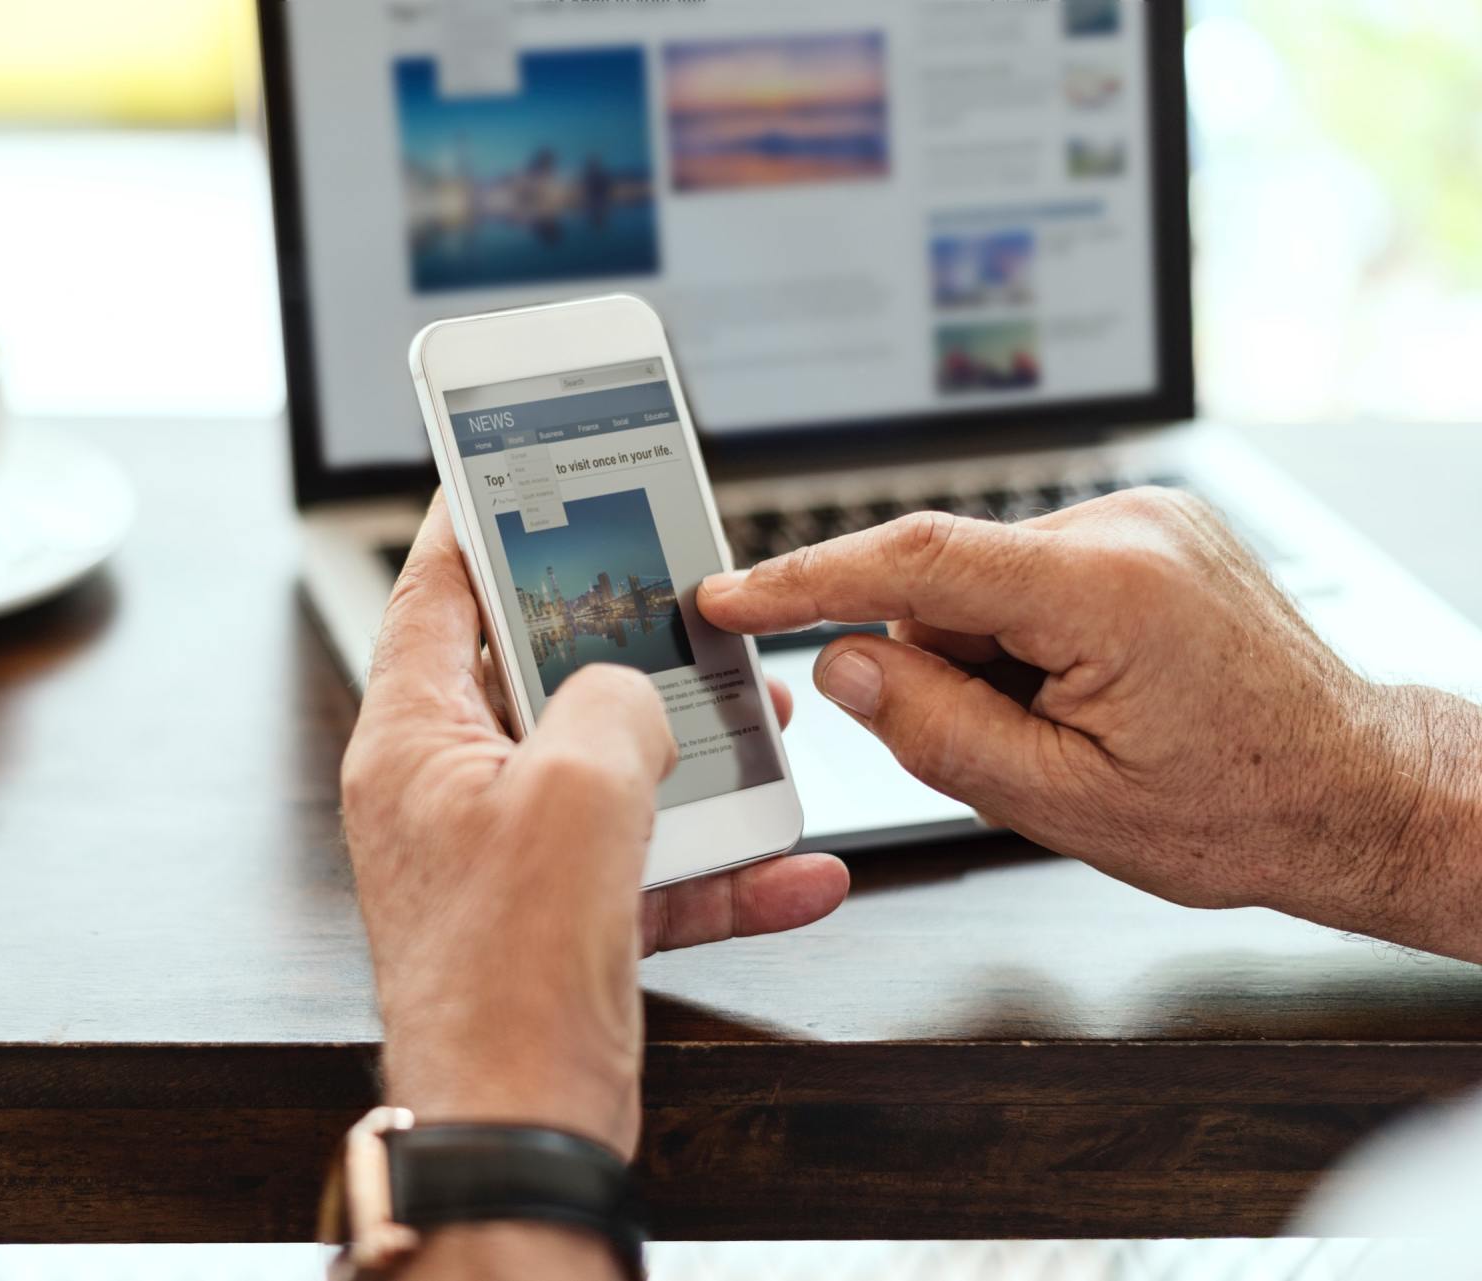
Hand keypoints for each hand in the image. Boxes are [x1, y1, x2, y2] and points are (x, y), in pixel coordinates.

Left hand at [341, 497, 849, 1158]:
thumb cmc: (505, 976)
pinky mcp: (558, 920)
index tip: (514, 475)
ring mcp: (504, 859)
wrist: (519, 1129)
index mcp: (414, 741)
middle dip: (624, 644)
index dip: (476, 524)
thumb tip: (635, 696)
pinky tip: (796, 866)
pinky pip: (647, 866)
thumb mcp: (575, 793)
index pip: (435, 594)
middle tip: (683, 605)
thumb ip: (613, 706)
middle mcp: (449, 792)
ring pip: (605, 768)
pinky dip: (719, 864)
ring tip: (766, 728)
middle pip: (535, 676)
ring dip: (692, 753)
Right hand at [699, 488, 1481, 961]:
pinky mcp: (1145, 529)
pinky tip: (1089, 693)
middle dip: (939, 666)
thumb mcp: (1063, 802)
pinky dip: (1025, 638)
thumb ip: (936, 730)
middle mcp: (1126, 528)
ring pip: (984, 584)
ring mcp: (1142, 519)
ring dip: (989, 657)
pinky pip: (1029, 575)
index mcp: (1107, 592)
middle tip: (1014, 744)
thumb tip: (842, 666)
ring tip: (1076, 726)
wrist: (1352, 788)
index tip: (730, 594)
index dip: (806, 578)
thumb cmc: (1238, 808)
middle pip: (946, 582)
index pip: (916, 561)